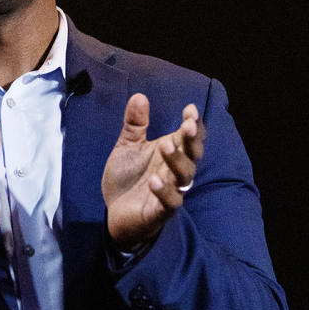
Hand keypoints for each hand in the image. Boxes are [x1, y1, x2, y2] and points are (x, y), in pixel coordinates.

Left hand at [101, 93, 204, 250]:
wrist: (115, 213)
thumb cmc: (127, 178)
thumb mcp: (127, 147)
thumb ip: (134, 124)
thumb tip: (139, 96)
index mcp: (170, 153)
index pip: (188, 137)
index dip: (193, 124)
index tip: (190, 109)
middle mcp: (174, 172)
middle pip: (192, 155)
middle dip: (193, 140)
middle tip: (187, 125)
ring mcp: (169, 192)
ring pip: (184, 177)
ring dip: (177, 161)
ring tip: (165, 145)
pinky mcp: (159, 212)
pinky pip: (169, 203)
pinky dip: (164, 192)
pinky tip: (154, 181)